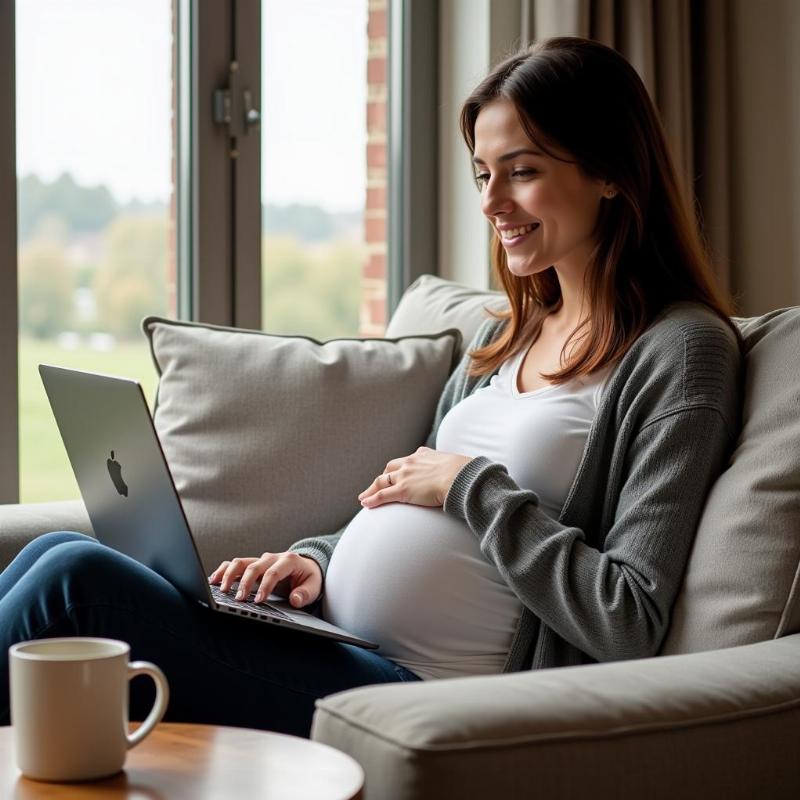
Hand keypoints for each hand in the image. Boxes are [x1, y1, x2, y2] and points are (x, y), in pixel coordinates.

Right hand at [208, 551, 322, 607]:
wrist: (306, 568)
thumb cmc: (309, 578)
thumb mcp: (313, 586)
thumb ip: (305, 594)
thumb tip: (295, 599)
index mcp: (289, 560)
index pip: (274, 572)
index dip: (265, 586)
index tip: (258, 600)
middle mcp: (273, 557)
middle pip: (255, 566)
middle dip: (245, 582)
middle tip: (239, 599)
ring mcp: (261, 560)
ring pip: (241, 562)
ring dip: (230, 575)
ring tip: (222, 589)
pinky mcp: (253, 564)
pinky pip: (235, 564)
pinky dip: (224, 570)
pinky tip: (214, 580)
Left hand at [358, 446, 472, 508]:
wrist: (461, 477)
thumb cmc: (464, 473)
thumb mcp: (455, 465)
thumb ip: (450, 469)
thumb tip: (461, 475)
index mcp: (423, 455)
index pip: (406, 461)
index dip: (398, 469)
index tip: (396, 474)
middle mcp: (410, 463)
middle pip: (390, 469)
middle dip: (382, 477)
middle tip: (377, 485)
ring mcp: (405, 476)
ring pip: (382, 482)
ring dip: (371, 490)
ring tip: (364, 497)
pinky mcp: (402, 491)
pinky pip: (382, 495)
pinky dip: (372, 499)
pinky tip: (365, 503)